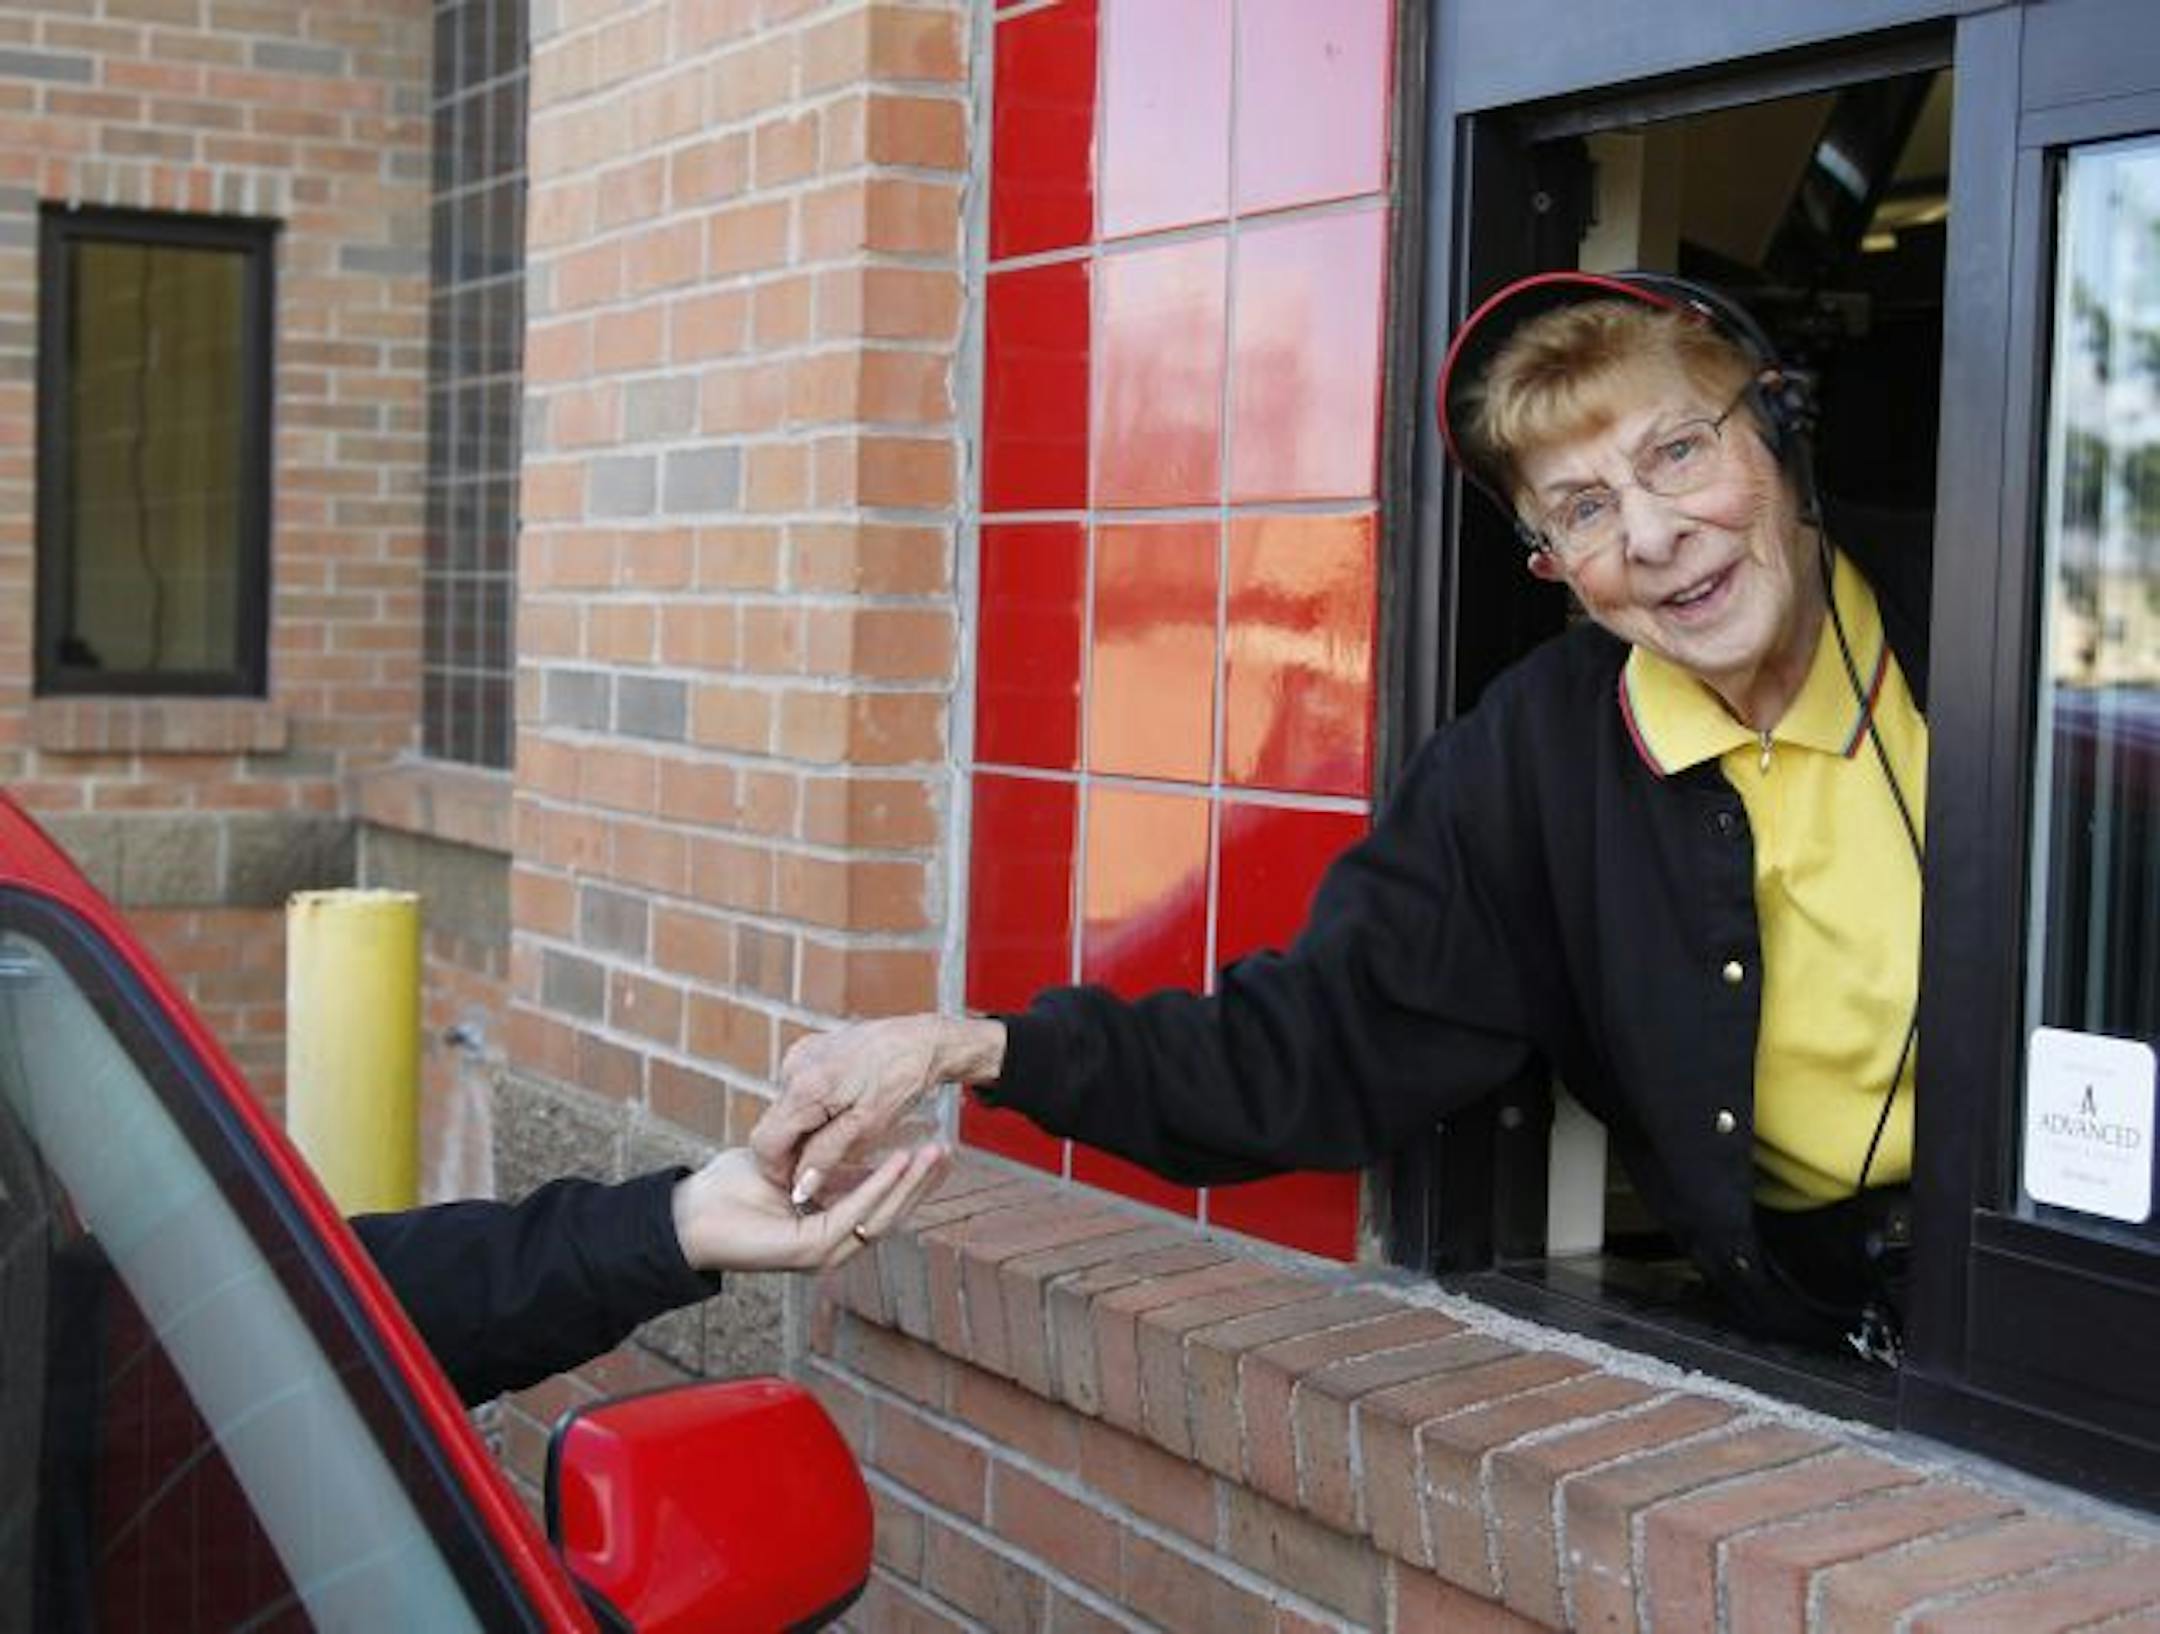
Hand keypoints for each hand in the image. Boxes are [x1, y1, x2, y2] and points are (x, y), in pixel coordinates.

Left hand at [670, 1143, 948, 1272]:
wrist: (690, 1211)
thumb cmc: (731, 1187)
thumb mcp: (793, 1163)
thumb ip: (827, 1161)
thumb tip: (860, 1145)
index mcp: (830, 1227)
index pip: (883, 1203)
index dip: (912, 1178)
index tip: (938, 1149)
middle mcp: (833, 1245)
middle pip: (892, 1212)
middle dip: (922, 1181)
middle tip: (950, 1150)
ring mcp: (823, 1253)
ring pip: (880, 1215)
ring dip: (910, 1183)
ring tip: (934, 1153)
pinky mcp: (809, 1251)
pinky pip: (854, 1214)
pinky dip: (879, 1186)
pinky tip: (899, 1162)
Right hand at [749, 1014, 1004, 1204]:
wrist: (923, 1041)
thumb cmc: (902, 1080)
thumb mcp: (867, 1127)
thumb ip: (826, 1156)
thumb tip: (800, 1187)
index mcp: (804, 1087)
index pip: (765, 1142)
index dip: (778, 1171)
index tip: (801, 1186)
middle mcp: (793, 1066)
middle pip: (773, 1126)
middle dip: (793, 1151)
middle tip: (826, 1166)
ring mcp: (799, 1055)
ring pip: (786, 1111)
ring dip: (805, 1130)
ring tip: (842, 1135)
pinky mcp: (809, 1050)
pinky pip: (798, 1091)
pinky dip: (813, 1109)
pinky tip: (843, 1110)